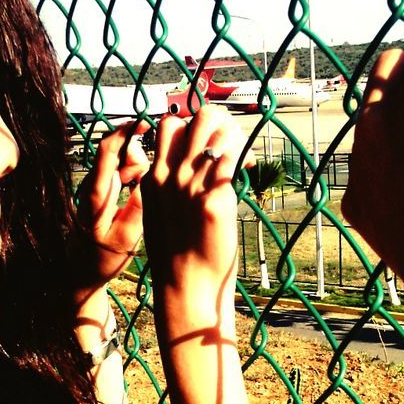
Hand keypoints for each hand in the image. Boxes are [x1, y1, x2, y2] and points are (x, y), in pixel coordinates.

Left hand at [68, 124, 148, 299]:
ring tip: (140, 189)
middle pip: (117, 151)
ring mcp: (98, 187)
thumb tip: (152, 178)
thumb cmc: (101, 259)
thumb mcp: (125, 239)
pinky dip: (134, 174)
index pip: (107, 150)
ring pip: (121, 161)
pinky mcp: (103, 192)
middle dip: (136, 154)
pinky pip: (122, 172)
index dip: (125, 131)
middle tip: (144, 179)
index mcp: (96, 193)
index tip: (143, 123)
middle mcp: (94, 185)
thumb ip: (138, 208)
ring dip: (136, 166)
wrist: (81, 273)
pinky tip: (139, 190)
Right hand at [141, 107, 244, 303]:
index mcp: (153, 178)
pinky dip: (243, 156)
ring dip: (236, 136)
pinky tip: (249, 168)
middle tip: (232, 141)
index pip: (169, 126)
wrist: (186, 285)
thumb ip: (172, 186)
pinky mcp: (214, 201)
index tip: (208, 144)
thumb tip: (193, 168)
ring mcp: (190, 187)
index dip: (192, 126)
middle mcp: (169, 176)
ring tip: (242, 156)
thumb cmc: (179, 253)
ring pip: (218, 131)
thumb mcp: (163, 211)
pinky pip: (232, 158)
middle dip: (220, 122)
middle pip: (197, 118)